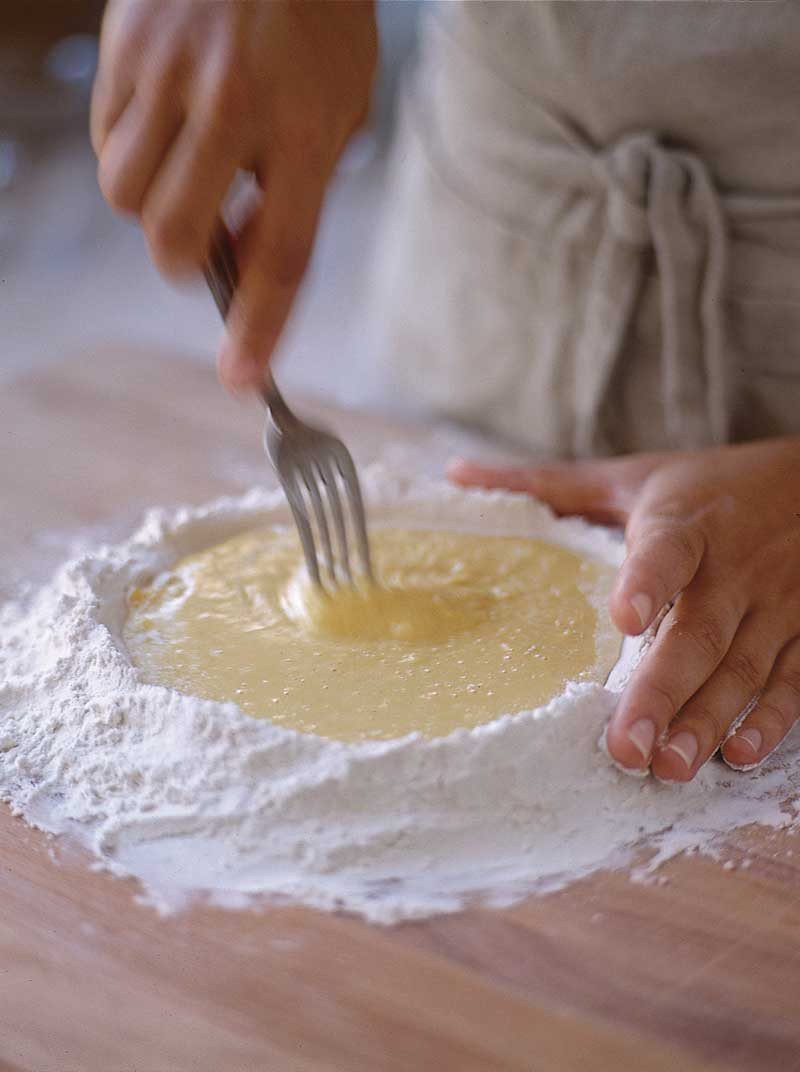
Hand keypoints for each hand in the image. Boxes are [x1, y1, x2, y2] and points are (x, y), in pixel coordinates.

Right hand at [91, 0, 376, 390]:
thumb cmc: (320, 23)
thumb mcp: (341, 109)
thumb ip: (299, 190)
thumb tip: (241, 257)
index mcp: (306, 128)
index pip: (283, 254)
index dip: (259, 326)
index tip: (243, 377)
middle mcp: (234, 104)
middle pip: (175, 235)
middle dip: (182, 264)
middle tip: (201, 247)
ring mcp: (170, 73)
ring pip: (125, 194)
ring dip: (150, 208)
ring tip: (184, 172)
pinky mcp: (124, 47)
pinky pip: (106, 137)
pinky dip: (131, 154)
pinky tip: (165, 126)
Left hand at [450, 438, 799, 781]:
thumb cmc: (709, 486)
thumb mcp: (630, 476)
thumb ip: (548, 485)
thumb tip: (456, 477)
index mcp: (684, 524)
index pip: (666, 552)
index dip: (647, 582)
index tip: (622, 618)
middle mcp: (732, 568)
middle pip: (697, 632)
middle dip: (662, 692)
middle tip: (628, 747)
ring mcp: (774, 604)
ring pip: (742, 667)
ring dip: (708, 720)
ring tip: (670, 765)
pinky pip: (789, 681)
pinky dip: (769, 720)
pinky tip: (737, 754)